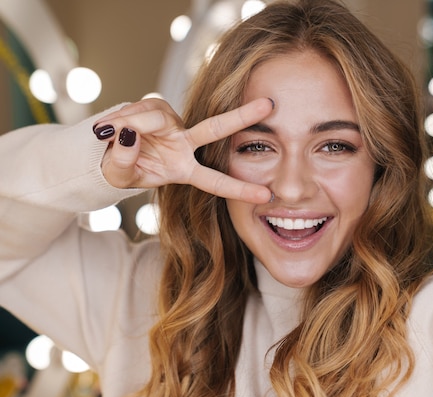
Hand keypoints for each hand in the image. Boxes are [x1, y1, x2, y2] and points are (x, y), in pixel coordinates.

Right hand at [93, 98, 273, 202]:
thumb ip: (124, 160)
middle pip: (214, 129)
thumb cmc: (121, 170)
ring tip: (107, 135)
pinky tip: (109, 128)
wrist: (105, 151)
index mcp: (184, 169)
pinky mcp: (156, 107)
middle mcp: (185, 143)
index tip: (265, 196)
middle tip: (268, 105)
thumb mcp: (120, 175)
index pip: (214, 181)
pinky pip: (138, 110)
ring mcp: (172, 123)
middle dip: (241, 117)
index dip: (238, 189)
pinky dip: (120, 118)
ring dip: (129, 124)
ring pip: (154, 118)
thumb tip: (130, 135)